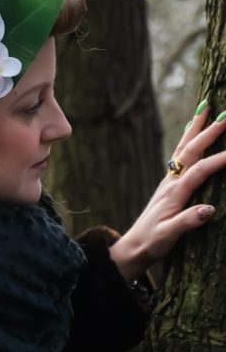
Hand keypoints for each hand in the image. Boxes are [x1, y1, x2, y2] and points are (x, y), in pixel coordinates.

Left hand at [109, 101, 225, 280]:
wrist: (134, 246)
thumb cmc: (152, 242)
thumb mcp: (169, 236)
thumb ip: (188, 222)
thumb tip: (210, 209)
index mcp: (174, 193)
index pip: (201, 171)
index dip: (220, 160)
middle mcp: (171, 182)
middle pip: (191, 151)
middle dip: (209, 132)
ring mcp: (169, 180)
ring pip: (184, 147)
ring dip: (196, 126)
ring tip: (206, 106)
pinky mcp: (169, 182)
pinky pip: (180, 153)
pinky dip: (188, 137)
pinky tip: (192, 128)